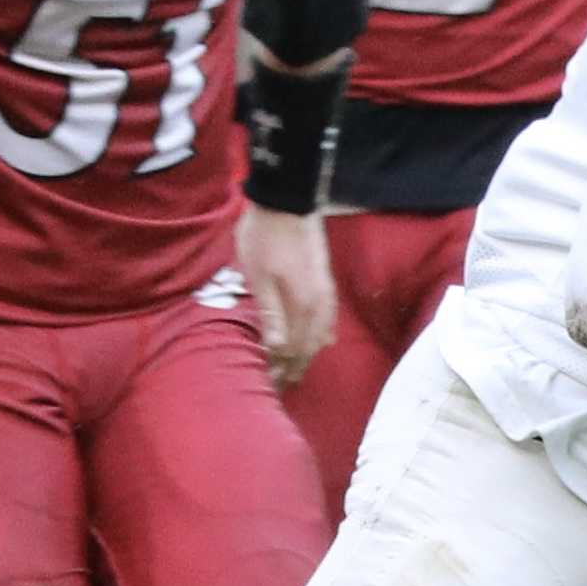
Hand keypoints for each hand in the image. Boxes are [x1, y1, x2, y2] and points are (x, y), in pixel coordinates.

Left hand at [237, 204, 337, 388]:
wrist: (287, 199)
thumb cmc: (265, 237)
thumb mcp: (259, 277)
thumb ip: (271, 314)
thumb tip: (277, 349)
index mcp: (304, 306)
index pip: (294, 350)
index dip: (282, 369)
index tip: (269, 386)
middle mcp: (321, 305)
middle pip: (310, 347)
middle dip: (295, 368)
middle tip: (281, 386)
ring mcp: (326, 293)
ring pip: (321, 335)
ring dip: (308, 354)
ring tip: (297, 370)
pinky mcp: (325, 282)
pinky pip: (328, 319)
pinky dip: (321, 336)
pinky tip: (321, 342)